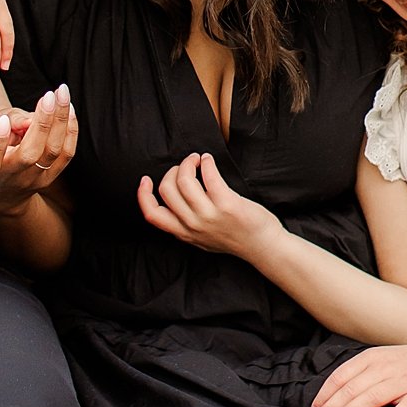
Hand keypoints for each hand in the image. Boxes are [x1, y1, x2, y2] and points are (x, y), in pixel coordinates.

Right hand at [0, 86, 76, 203]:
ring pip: (54, 152)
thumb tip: (27, 121)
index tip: (2, 120)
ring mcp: (33, 179)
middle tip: (49, 95)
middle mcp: (11, 177)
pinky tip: (69, 109)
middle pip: (31, 154)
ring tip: (62, 95)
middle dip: (42, 122)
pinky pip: (67, 154)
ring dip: (61, 120)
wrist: (0, 189)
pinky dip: (71, 129)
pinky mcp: (51, 176)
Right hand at [137, 152, 277, 258]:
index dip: (143, 194)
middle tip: (186, 166)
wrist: (262, 246)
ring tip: (197, 160)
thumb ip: (184, 225)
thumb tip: (171, 202)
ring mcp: (209, 215)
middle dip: (174, 170)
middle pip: (167, 190)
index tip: (146, 180)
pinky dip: (206, 162)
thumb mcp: (201, 239)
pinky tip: (209, 161)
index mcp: (183, 233)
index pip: (152, 214)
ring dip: (189, 162)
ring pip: (184, 181)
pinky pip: (209, 175)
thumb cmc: (234, 238)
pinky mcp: (226, 204)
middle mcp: (193, 225)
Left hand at [310, 337, 406, 406]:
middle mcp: (385, 367)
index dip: (324, 394)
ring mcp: (403, 381)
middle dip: (332, 406)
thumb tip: (328, 397)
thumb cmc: (404, 363)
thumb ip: (357, 374)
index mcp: (370, 358)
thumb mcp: (378, 360)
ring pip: (374, 396)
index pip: (341, 376)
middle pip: (353, 387)